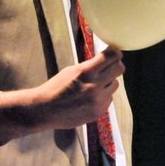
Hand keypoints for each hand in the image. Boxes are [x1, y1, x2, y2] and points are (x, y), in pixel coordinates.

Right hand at [0, 47, 123, 143]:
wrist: (45, 110)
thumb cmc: (56, 87)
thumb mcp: (72, 70)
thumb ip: (91, 66)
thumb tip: (107, 60)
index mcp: (86, 72)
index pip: (111, 56)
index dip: (115, 53)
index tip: (114, 53)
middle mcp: (95, 86)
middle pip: (119, 69)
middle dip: (115, 66)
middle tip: (108, 67)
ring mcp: (98, 101)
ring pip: (115, 85)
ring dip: (108, 82)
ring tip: (96, 85)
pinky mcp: (98, 112)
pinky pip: (109, 99)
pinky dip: (103, 96)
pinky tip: (91, 98)